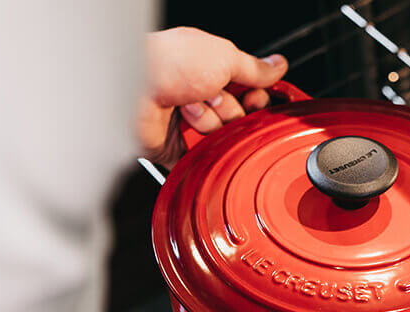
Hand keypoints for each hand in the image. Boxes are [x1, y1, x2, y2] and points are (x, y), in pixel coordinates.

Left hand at [139, 27, 287, 167]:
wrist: (132, 88)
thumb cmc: (169, 63)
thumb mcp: (223, 57)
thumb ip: (254, 68)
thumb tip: (278, 66)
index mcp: (212, 70)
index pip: (250, 92)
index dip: (257, 99)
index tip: (256, 98)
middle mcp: (200, 95)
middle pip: (238, 117)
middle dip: (230, 110)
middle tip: (212, 96)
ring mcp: (188, 122)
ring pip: (222, 137)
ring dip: (209, 123)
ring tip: (188, 109)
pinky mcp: (177, 147)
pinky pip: (204, 157)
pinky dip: (199, 147)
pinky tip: (185, 129)